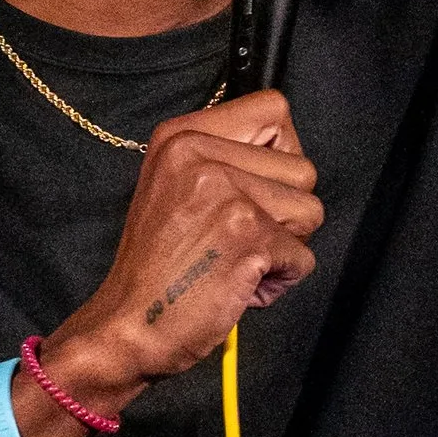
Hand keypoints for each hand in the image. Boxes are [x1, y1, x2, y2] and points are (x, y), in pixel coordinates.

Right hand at [41, 88, 323, 409]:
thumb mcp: (175, 187)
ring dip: (286, 247)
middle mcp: (200, 154)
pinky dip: (280, 281)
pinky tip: (240, 285)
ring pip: (310, 211)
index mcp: (181, 135)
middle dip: (287, 212)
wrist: (127, 325)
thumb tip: (288, 152)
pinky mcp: (247, 236)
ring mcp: (225, 193)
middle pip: (303, 168)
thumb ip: (224, 159)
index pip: (274, 110)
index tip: (259, 188)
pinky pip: (303, 258)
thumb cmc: (158, 268)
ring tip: (239, 261)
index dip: (283, 153)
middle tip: (241, 238)